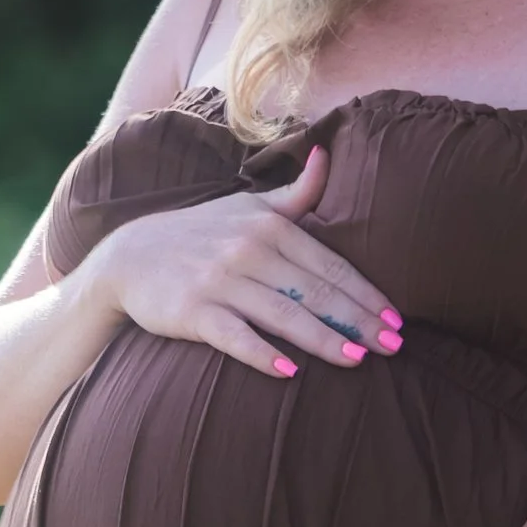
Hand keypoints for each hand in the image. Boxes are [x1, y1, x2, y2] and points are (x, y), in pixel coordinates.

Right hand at [92, 147, 402, 379]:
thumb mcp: (247, 205)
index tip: (398, 321)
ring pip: (283, 314)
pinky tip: (289, 372)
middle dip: (358, 319)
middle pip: (314, 291)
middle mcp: (248, 250)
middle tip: (393, 347)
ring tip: (357, 359)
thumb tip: (328, 154)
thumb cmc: (200, 234)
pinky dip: (260, 353)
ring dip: (322, 338)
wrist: (129, 258)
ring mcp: (219, 281)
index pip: (330, 265)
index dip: (367, 294)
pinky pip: (233, 335)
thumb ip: (296, 193)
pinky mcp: (192, 311)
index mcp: (269, 226)